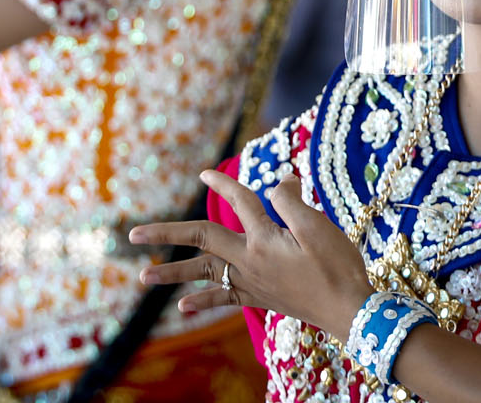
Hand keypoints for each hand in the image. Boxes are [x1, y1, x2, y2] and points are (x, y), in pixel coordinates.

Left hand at [129, 171, 372, 340]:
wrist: (347, 309)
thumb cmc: (336, 266)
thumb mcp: (317, 226)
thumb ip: (291, 201)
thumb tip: (278, 182)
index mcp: (264, 239)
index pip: (239, 202)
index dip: (224, 183)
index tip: (207, 171)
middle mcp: (250, 261)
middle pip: (203, 239)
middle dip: (166, 234)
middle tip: (132, 233)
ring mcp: (252, 282)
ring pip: (205, 273)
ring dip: (172, 274)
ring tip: (142, 276)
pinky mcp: (260, 297)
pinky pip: (224, 298)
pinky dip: (202, 301)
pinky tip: (183, 306)